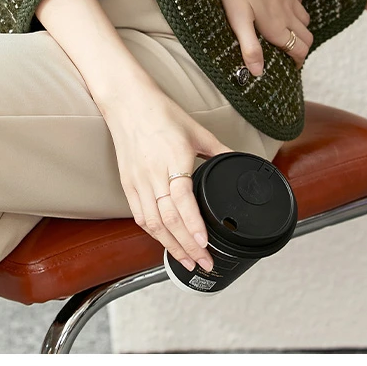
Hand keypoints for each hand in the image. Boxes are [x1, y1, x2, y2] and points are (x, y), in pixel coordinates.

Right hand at [98, 81, 234, 273]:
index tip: (204, 244)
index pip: (182, 201)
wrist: (128, 102)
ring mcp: (138, 181)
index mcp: (173, 159)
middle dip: (186, 247)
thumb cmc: (161, 112)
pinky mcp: (127, 183)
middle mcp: (153, 174)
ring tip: (187, 261)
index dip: (193, 226)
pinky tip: (165, 242)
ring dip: (170, 246)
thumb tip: (238, 161)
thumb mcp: (197, 130)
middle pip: (168, 220)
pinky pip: (139, 215)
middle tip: (204, 263)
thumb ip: (219, 150)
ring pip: (152, 223)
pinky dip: (153, 233)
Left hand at [216, 0, 313, 72]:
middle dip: (301, 48)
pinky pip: (300, 1)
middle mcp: (288, 15)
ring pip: (305, 20)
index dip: (296, 62)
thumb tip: (258, 72)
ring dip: (299, 29)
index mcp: (276, 27)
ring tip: (286, 32)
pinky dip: (296, 9)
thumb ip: (249, 46)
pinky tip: (284, 6)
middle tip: (288, 52)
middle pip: (306, 39)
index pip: (298, 52)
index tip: (290, 67)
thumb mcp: (237, 17)